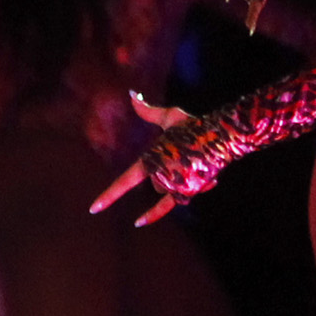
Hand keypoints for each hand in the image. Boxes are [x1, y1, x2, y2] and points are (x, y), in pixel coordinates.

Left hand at [89, 100, 190, 224]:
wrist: (222, 138)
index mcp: (152, 159)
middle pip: (153, 183)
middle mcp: (162, 176)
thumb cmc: (194, 125)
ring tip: (189, 163)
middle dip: (163, 172)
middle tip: (181, 155)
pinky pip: (166, 207)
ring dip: (173, 180)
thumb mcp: (169, 116)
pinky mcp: (189, 192)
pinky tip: (138, 222)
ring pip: (164, 191)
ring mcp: (176, 186)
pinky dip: (153, 214)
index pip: (125, 182)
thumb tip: (132, 94)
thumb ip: (147, 111)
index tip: (93, 209)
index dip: (109, 197)